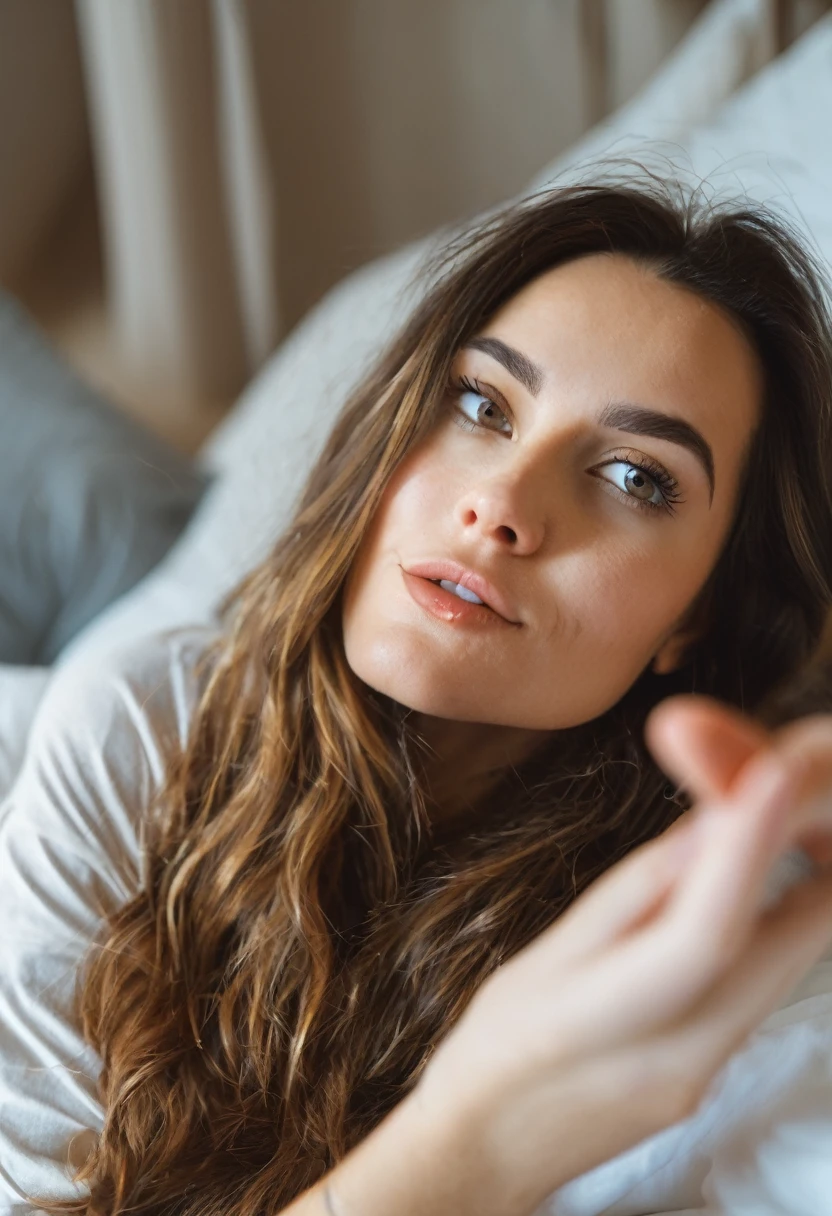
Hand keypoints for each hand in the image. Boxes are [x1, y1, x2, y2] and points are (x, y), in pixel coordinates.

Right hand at [414, 697, 831, 1209]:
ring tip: (772, 788)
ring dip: (809, 862)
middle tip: (794, 756)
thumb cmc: (496, 1046)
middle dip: (812, 835)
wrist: (494, 1148)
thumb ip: (633, 896)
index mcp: (613, 1019)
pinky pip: (780, 970)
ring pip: (803, 950)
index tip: (778, 768)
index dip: (748, 846)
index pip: (704, 934)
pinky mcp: (726, 1062)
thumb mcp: (544, 956)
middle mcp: (689, 1051)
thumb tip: (709, 826)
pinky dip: (785, 903)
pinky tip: (760, 857)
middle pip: (798, 939)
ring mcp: (719, 1064)